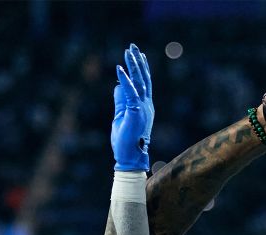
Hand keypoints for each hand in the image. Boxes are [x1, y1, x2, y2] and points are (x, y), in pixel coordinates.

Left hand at [112, 43, 152, 171]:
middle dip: (138, 61)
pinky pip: (131, 93)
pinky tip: (120, 69)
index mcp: (145, 106)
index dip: (141, 68)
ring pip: (139, 82)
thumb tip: (118, 84)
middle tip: (133, 47)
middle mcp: (147, 105)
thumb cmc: (125, 140)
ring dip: (133, 66)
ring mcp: (143, 108)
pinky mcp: (136, 112)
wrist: (130, 157)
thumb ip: (121, 100)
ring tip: (128, 52)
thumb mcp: (121, 115)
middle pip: (144, 78)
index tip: (139, 54)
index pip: (144, 83)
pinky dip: (125, 80)